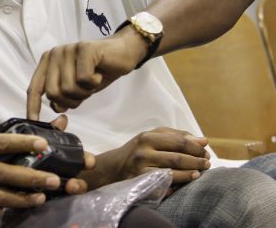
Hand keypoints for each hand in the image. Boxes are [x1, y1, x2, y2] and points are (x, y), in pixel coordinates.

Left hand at [26, 28, 148, 117]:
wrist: (123, 53)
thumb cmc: (98, 71)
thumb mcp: (77, 89)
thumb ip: (63, 98)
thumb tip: (55, 108)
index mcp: (47, 62)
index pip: (34, 89)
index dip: (33, 108)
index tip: (34, 123)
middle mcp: (54, 54)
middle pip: (52, 93)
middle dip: (71, 101)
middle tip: (85, 92)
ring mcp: (68, 50)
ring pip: (68, 88)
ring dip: (84, 92)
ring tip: (92, 81)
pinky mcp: (84, 48)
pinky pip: (84, 79)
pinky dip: (94, 83)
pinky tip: (99, 75)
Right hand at [80, 127, 210, 188]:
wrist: (114, 168)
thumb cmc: (138, 150)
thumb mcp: (152, 137)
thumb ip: (176, 136)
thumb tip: (204, 141)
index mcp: (147, 138)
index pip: (179, 142)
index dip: (196, 148)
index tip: (205, 152)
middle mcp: (143, 153)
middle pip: (178, 157)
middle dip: (197, 161)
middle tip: (207, 163)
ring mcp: (142, 170)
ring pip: (173, 173)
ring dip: (191, 173)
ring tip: (200, 173)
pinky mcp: (142, 184)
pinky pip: (166, 186)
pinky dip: (179, 185)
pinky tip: (186, 182)